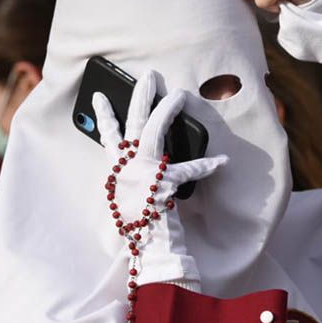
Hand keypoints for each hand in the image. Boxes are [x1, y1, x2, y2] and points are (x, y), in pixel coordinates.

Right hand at [91, 70, 226, 286]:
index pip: (109, 137)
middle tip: (148, 75)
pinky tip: (221, 160)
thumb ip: (134, 176)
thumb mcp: (130, 197)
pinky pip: (189, 170)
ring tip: (179, 94)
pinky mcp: (163, 184)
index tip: (100, 94)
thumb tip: (140, 160)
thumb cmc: (139, 224)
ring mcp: (144, 173)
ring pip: (153, 132)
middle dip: (140, 96)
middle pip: (132, 123)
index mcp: (119, 170)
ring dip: (167, 111)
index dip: (103, 115)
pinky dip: (206, 166)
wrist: (147, 247)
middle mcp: (128, 167)